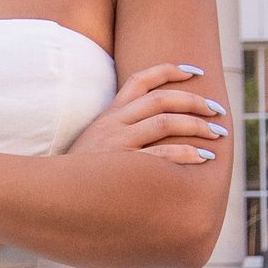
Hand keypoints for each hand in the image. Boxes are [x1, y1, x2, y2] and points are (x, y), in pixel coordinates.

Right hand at [65, 64, 228, 167]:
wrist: (48, 196)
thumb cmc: (77, 175)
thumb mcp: (94, 144)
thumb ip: (119, 132)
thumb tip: (153, 128)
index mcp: (108, 115)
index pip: (140, 80)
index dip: (170, 70)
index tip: (196, 72)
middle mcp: (113, 125)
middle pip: (161, 100)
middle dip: (195, 102)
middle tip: (218, 111)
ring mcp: (117, 145)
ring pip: (165, 123)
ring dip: (196, 126)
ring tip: (217, 134)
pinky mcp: (121, 168)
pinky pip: (160, 157)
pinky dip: (185, 155)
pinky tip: (202, 157)